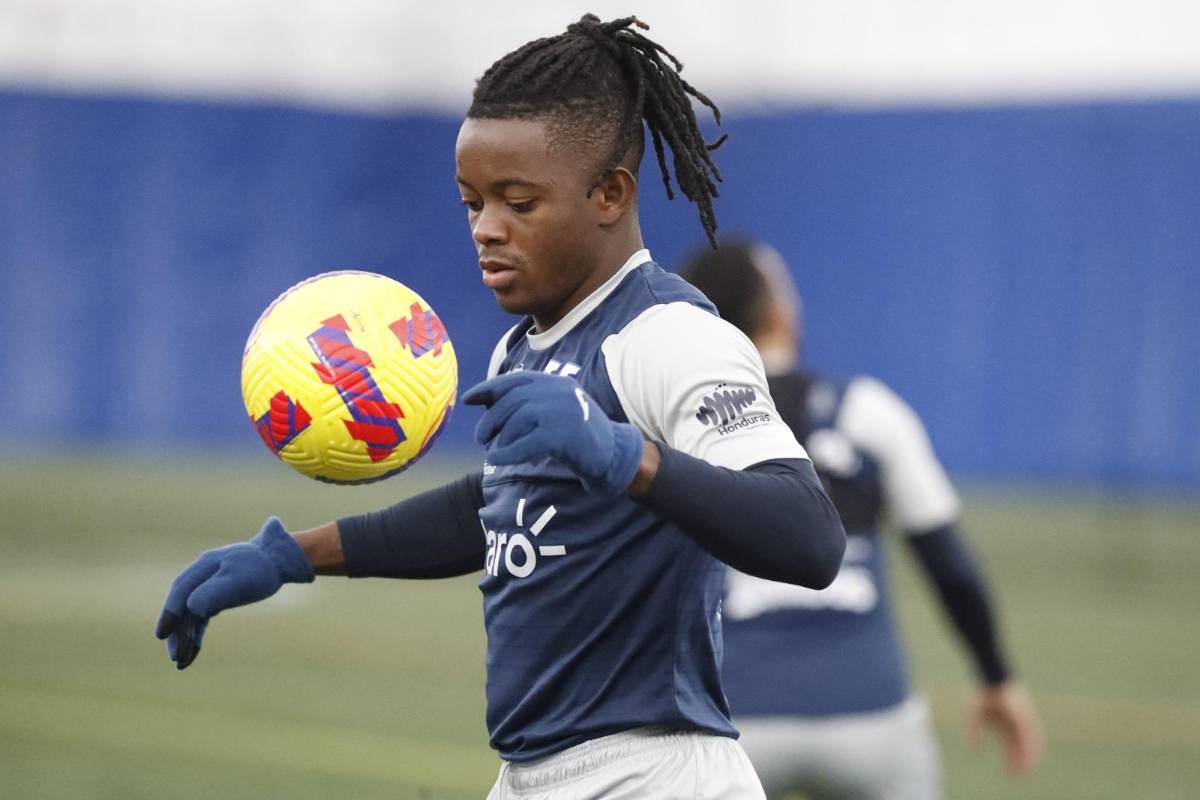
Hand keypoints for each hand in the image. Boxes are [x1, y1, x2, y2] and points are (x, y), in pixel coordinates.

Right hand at [155, 517, 314, 669]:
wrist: (279, 560)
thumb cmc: (260, 571)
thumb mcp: (239, 582)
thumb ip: (215, 593)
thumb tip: (191, 609)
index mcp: (204, 566)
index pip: (180, 591)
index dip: (169, 613)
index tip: (161, 635)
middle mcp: (201, 574)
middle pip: (182, 605)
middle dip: (177, 633)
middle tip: (177, 659)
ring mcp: (207, 585)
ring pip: (190, 614)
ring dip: (185, 637)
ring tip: (182, 663)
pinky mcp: (215, 595)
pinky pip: (200, 617)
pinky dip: (196, 633)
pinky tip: (194, 651)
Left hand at [463, 371, 644, 495]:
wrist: (614, 453)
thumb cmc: (578, 436)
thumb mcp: (555, 411)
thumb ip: (529, 403)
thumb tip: (485, 404)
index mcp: (555, 383)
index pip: (515, 381)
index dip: (488, 389)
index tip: (468, 399)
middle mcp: (558, 391)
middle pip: (512, 402)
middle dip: (491, 419)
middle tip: (481, 437)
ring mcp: (562, 411)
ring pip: (517, 421)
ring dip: (499, 438)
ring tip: (493, 452)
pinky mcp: (563, 435)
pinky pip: (525, 443)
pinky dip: (507, 453)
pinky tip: (498, 460)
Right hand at [967, 681, 1043, 775]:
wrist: (993, 681)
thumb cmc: (984, 696)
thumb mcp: (976, 718)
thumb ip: (974, 734)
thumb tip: (970, 751)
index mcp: (1007, 725)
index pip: (1011, 747)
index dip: (1010, 759)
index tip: (1009, 773)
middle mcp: (1018, 725)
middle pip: (1022, 748)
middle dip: (1021, 762)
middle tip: (1020, 777)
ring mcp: (1025, 721)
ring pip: (1029, 744)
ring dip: (1029, 758)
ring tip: (1027, 771)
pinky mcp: (1027, 717)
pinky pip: (1032, 735)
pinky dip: (1031, 747)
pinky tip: (1030, 757)